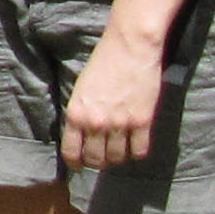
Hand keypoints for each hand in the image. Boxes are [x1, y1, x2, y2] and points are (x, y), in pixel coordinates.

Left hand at [59, 27, 165, 170]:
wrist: (130, 47)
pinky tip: (134, 146)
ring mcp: (120, 124)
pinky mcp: (142, 122)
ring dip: (116, 159)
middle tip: (101, 159)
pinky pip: (139, 151)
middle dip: (97, 163)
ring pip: (117, 158)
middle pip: (96, 159)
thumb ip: (80, 114)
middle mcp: (96, 123)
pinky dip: (136, 153)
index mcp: (76, 114)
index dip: (75, 163)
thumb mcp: (81, 89)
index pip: (72, 152)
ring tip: (117, 153)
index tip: (79, 166)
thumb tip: (81, 135)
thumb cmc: (103, 62)